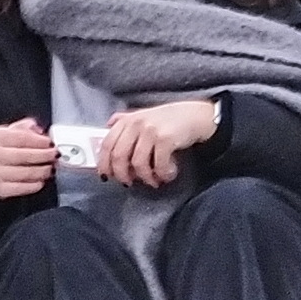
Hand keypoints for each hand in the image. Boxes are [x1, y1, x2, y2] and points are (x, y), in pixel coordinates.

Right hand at [0, 117, 55, 201]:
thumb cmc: (2, 153)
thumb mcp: (9, 135)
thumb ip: (24, 129)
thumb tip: (37, 128)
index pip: (22, 137)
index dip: (40, 140)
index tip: (51, 143)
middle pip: (26, 155)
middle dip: (45, 156)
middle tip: (55, 157)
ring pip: (27, 172)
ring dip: (43, 171)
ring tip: (50, 169)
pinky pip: (24, 187)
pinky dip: (36, 184)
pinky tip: (41, 181)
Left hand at [96, 98, 217, 191]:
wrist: (195, 116)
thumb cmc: (170, 120)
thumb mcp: (143, 116)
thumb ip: (125, 120)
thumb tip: (108, 125)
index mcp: (127, 121)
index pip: (107, 144)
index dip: (104, 163)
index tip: (107, 176)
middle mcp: (135, 124)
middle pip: (119, 156)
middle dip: (123, 174)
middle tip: (130, 183)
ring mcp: (150, 132)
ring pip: (138, 163)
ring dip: (145, 177)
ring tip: (153, 181)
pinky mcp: (166, 140)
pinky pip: (158, 164)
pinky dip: (162, 174)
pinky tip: (167, 175)